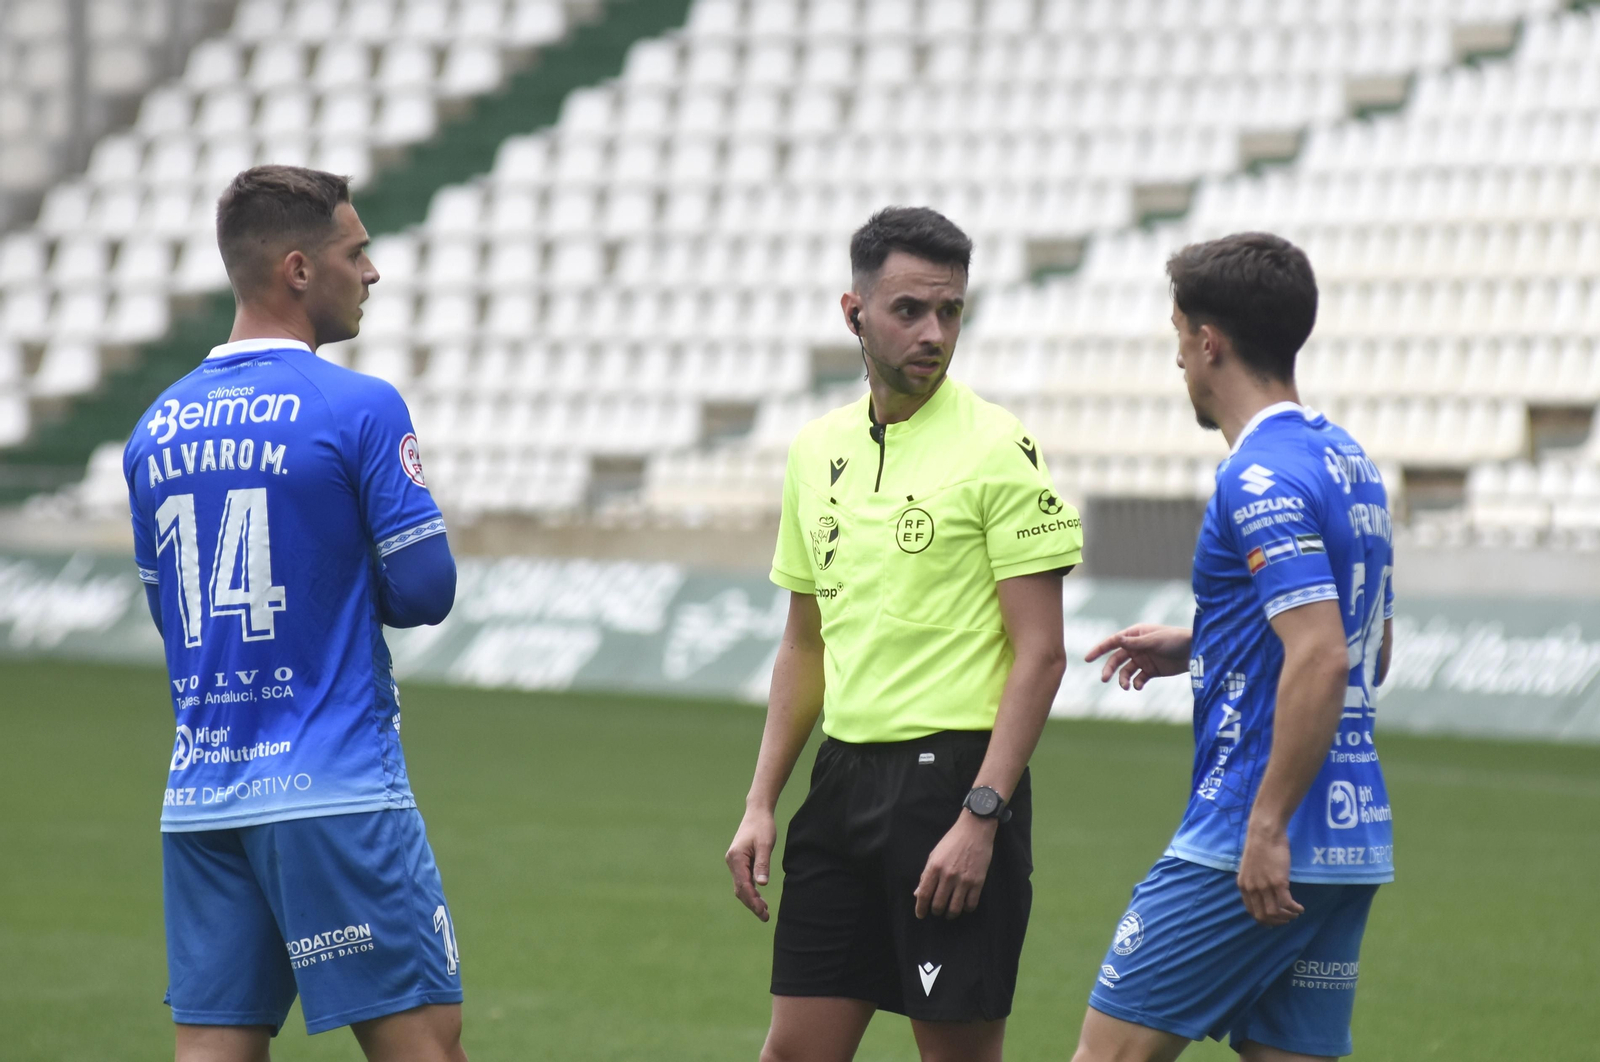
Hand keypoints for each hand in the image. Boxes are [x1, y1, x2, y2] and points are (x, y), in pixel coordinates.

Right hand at [725, 806, 776, 920]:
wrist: (757, 812)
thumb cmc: (762, 826)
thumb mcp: (765, 844)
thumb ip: (763, 864)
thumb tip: (762, 884)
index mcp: (736, 858)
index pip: (743, 885)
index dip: (752, 900)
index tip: (763, 911)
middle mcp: (732, 861)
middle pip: (740, 889)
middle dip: (751, 904)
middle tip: (765, 916)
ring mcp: (735, 862)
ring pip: (741, 887)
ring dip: (751, 900)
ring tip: (764, 912)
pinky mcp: (740, 862)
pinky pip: (743, 881)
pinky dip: (751, 891)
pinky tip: (760, 898)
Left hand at [914, 813, 996, 919]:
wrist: (975, 830)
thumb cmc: (952, 841)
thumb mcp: (934, 855)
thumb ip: (926, 875)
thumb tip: (918, 893)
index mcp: (934, 867)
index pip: (924, 894)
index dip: (920, 908)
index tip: (920, 915)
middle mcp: (948, 876)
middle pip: (938, 905)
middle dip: (936, 911)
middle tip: (937, 911)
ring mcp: (964, 880)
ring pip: (954, 908)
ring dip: (950, 914)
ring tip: (949, 913)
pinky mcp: (978, 882)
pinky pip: (971, 904)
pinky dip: (966, 909)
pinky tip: (964, 905)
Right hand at [1083, 623, 1192, 690]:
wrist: (1195, 651)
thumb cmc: (1175, 640)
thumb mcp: (1154, 640)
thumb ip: (1135, 643)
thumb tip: (1116, 639)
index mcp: (1135, 635)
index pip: (1113, 642)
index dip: (1099, 650)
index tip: (1087, 658)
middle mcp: (1136, 647)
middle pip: (1116, 659)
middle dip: (1109, 669)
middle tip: (1104, 679)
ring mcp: (1143, 659)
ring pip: (1126, 671)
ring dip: (1123, 679)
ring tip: (1126, 687)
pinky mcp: (1151, 671)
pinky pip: (1138, 679)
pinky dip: (1136, 683)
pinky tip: (1139, 686)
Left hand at [1236, 820, 1304, 925]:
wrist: (1264, 832)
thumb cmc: (1259, 846)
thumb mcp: (1250, 867)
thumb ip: (1254, 881)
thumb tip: (1261, 892)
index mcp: (1243, 885)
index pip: (1251, 911)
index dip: (1263, 919)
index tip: (1273, 920)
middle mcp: (1252, 889)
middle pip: (1263, 916)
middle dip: (1276, 922)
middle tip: (1286, 919)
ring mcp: (1264, 886)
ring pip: (1275, 913)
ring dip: (1287, 917)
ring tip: (1294, 914)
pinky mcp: (1278, 882)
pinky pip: (1287, 904)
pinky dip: (1295, 909)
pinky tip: (1300, 908)